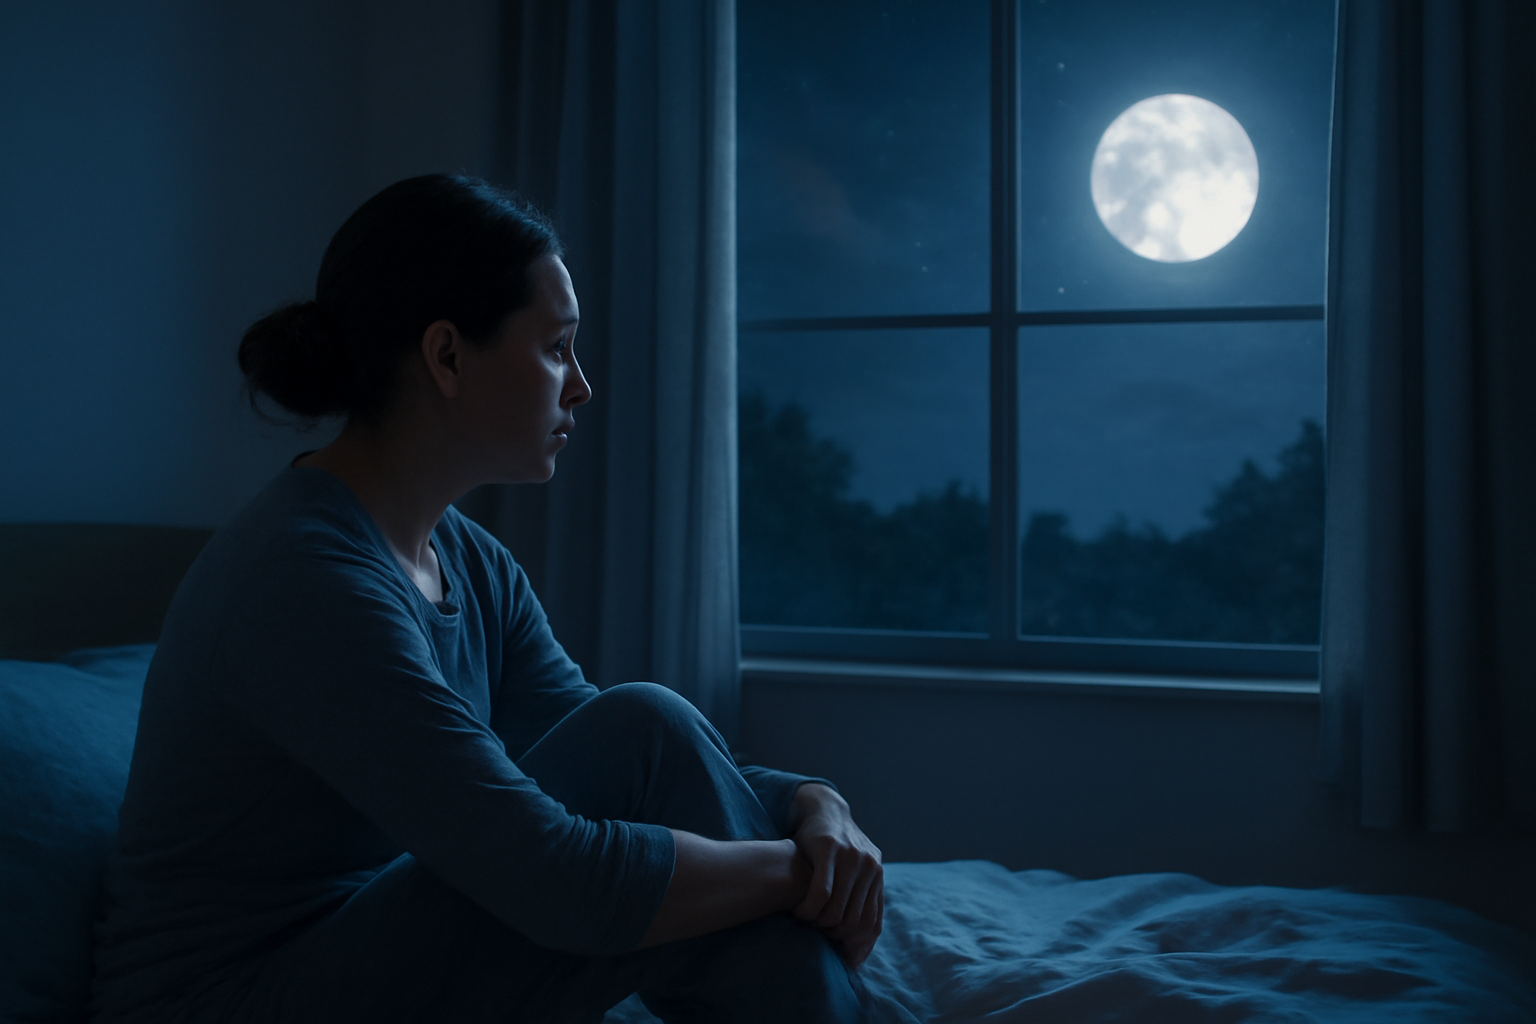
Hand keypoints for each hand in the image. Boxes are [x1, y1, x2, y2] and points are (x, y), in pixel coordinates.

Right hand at [787, 784, 883, 967]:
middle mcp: (869, 866)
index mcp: (877, 875)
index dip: (858, 947)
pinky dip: (810, 909)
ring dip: (819, 924)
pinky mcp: (829, 848)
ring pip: (837, 911)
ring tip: (807, 922)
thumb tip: (858, 944)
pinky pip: (822, 893)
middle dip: (834, 935)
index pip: (872, 923)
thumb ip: (859, 897)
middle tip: (818, 934)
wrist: (824, 807)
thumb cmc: (833, 846)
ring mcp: (851, 857)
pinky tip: (800, 910)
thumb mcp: (853, 869)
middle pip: (854, 921)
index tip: (844, 960)